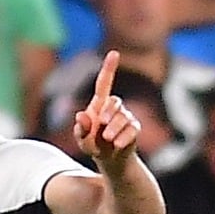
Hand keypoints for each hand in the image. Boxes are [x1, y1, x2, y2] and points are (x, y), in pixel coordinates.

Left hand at [71, 50, 141, 173]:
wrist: (109, 161)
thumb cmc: (93, 146)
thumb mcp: (82, 140)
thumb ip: (80, 129)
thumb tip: (81, 115)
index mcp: (99, 105)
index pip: (105, 82)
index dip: (109, 68)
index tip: (114, 53)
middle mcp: (114, 108)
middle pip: (114, 101)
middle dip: (108, 112)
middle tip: (101, 124)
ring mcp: (126, 117)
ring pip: (123, 116)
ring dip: (114, 128)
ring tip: (108, 139)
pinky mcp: (134, 128)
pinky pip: (132, 129)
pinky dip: (124, 137)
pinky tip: (117, 144)